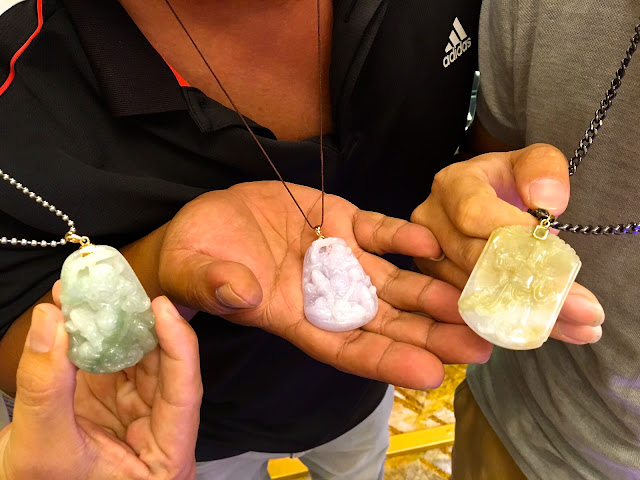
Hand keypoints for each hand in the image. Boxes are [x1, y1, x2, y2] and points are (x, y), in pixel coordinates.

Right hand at [0, 291, 201, 479]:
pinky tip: (81, 311)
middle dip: (142, 327)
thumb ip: (46, 386)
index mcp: (166, 461)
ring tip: (96, 294)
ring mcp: (140, 413)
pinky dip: (98, 335)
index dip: (178, 347)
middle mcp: (162, 434)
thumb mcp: (41, 447)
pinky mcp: (117, 398)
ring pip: (140, 359)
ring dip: (118, 325)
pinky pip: (115, 359)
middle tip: (121, 290)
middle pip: (164, 370)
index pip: (184, 395)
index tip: (162, 307)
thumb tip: (50, 319)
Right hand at [158, 181, 490, 388]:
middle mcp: (326, 293)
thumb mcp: (198, 273)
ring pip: (393, 280)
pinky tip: (433, 241)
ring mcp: (338, 256)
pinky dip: (404, 236)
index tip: (429, 373)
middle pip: (386, 321)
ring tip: (471, 299)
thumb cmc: (197, 259)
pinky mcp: (340, 220)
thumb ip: (218, 286)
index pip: (347, 348)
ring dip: (431, 290)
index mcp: (295, 318)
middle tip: (478, 345)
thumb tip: (241, 293)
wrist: (207, 224)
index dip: (387, 362)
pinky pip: (379, 231)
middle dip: (430, 335)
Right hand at [411, 144, 603, 344]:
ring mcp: (430, 257)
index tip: (552, 249)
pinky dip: (516, 322)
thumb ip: (543, 170)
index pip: (473, 213)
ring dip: (528, 310)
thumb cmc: (510, 182)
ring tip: (580, 324)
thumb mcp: (532, 161)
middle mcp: (430, 222)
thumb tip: (546, 203)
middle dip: (527, 282)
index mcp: (451, 185)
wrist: (490, 201)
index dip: (510, 234)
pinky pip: (472, 308)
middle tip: (582, 306)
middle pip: (472, 258)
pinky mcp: (437, 284)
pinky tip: (552, 329)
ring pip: (473, 290)